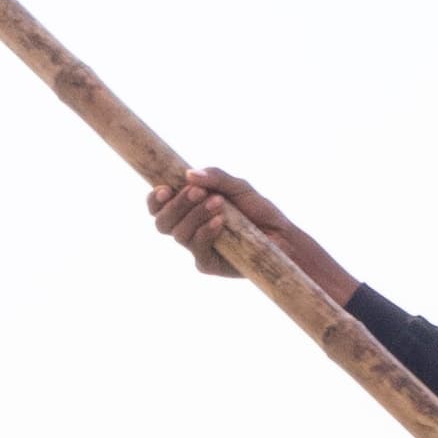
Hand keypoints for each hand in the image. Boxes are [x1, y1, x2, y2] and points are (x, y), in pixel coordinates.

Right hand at [148, 165, 356, 305]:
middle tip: (198, 192)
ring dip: (194, 215)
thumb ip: (216, 178)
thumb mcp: (239, 187)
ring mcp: (197, 247)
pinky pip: (196, 249)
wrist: (282, 237)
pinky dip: (205, 232)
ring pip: (177, 234)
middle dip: (176, 205)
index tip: (164, 188)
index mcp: (189, 209)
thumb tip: (189, 174)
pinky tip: (220, 222)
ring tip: (218, 203)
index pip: (159, 205)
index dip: (155, 198)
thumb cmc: (259, 212)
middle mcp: (188, 228)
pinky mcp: (208, 263)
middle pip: (162, 221)